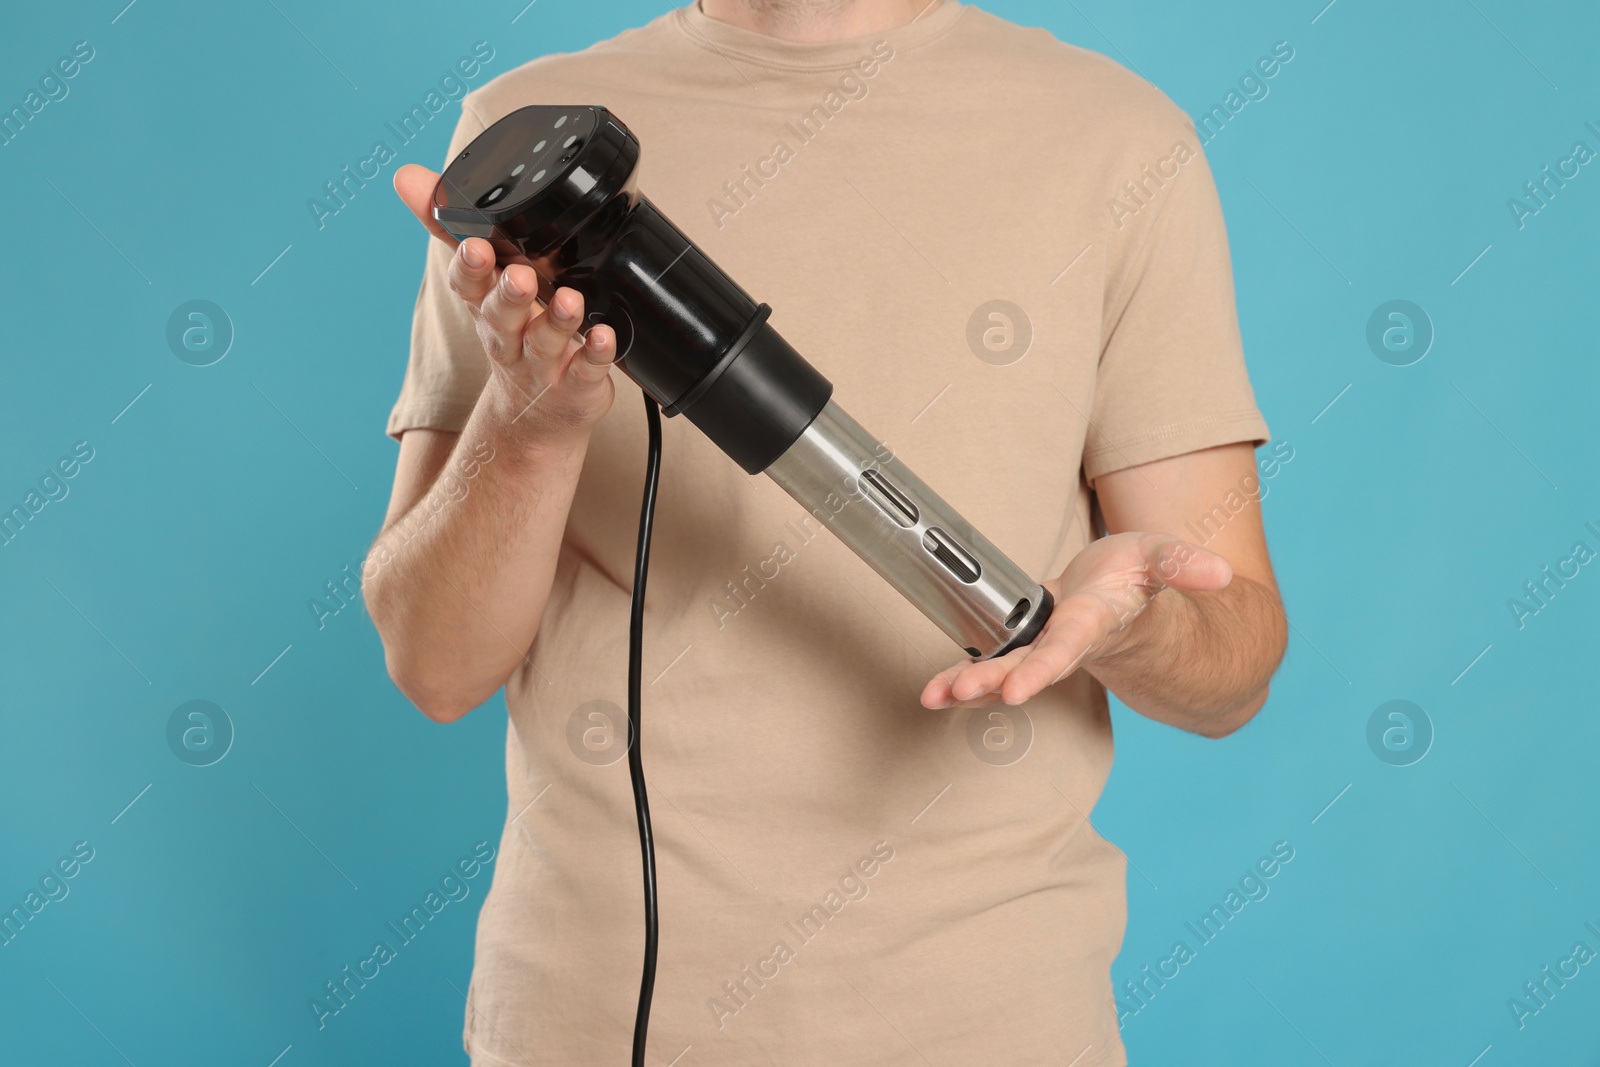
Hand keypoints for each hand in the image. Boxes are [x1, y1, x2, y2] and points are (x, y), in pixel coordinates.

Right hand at [394, 163, 615, 447]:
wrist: (539, 415)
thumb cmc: (514, 332)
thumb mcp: (482, 282)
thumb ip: (451, 227)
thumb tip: (408, 177)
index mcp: (486, 306)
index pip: (469, 284)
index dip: (468, 267)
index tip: (474, 246)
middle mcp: (510, 336)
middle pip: (502, 316)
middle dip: (508, 295)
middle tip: (519, 276)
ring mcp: (542, 364)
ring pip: (545, 342)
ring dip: (557, 320)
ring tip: (570, 301)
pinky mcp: (576, 384)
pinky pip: (586, 369)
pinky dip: (595, 353)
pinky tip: (603, 336)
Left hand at [919, 532, 1234, 708]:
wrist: (1135, 606)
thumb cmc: (1143, 581)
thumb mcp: (1164, 557)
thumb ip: (1185, 565)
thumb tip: (1219, 573)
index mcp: (1099, 622)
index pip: (1068, 646)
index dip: (1043, 667)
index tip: (1018, 688)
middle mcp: (1068, 643)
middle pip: (1030, 665)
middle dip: (997, 680)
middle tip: (962, 691)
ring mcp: (1044, 648)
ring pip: (1006, 670)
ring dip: (971, 683)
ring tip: (936, 695)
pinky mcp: (1025, 644)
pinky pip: (993, 664)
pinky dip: (962, 677)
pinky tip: (934, 691)